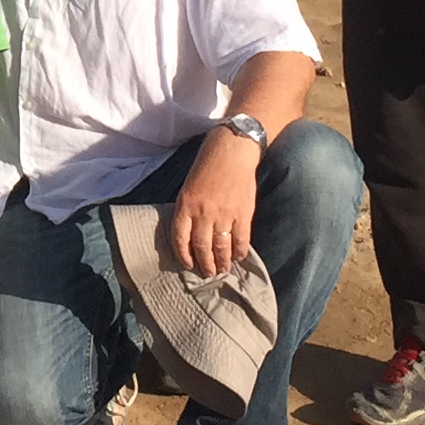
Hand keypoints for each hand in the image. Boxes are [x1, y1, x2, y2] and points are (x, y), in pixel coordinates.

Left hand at [164, 130, 261, 278]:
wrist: (232, 151)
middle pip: (202, 247)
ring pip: (221, 248)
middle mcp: (203, 213)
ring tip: (223, 269)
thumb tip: (191, 232)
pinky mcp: (243, 214)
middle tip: (208, 272)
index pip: (180, 238)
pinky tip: (239, 257)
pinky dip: (240, 252)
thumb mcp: (188, 185)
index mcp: (186, 204)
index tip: (189, 264)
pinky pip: (241, 240)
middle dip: (205, 264)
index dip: (184, 255)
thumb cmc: (207, 165)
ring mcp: (224, 214)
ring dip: (222, 262)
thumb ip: (189, 208)